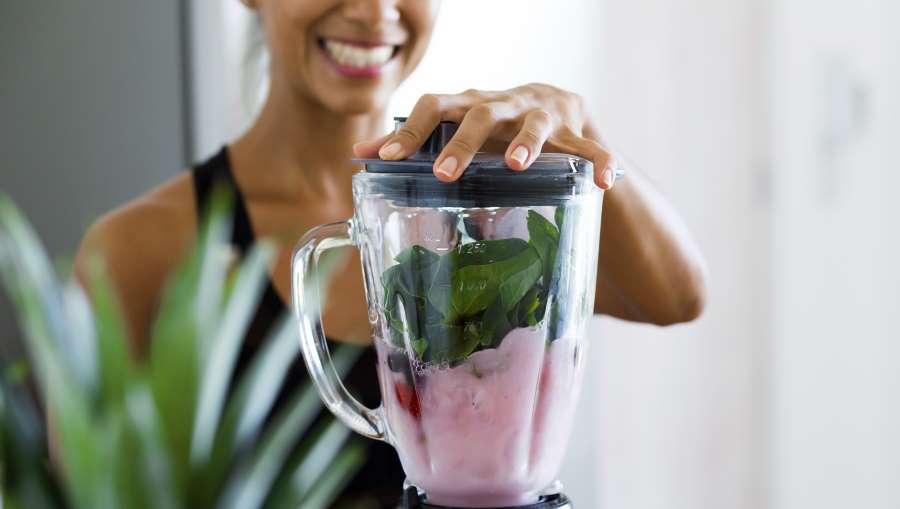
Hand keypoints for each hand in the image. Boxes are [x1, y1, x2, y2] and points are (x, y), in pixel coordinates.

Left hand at [353, 84, 617, 188]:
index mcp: (468, 104)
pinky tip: (605, 183)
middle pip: (479, 114)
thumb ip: (414, 142)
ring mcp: (541, 115)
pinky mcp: (575, 130)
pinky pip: (591, 147)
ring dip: (526, 143)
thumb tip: (359, 156)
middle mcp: (502, 105)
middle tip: (446, 174)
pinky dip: (600, 161)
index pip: (433, 107)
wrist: (555, 105)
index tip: (387, 158)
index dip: (410, 131)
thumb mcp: (455, 128)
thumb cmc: (492, 125)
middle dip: (462, 143)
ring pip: (535, 123)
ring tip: (517, 165)